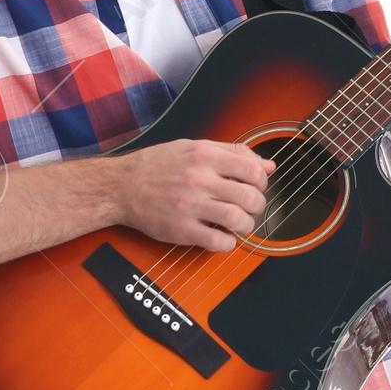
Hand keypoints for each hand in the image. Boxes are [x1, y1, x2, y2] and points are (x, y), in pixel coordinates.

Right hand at [110, 138, 274, 250]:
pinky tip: (222, 236)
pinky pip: (219, 241)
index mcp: (205, 156)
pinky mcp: (182, 229)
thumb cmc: (158, 165)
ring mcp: (190, 206)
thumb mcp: (195, 147)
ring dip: (246, 225)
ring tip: (238, 223)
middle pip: (250, 196)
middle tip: (249, 208)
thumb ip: (233, 153)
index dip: (262, 181)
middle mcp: (199, 179)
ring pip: (238, 220)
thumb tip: (269, 166)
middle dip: (258, 205)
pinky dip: (228, 242)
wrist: (122, 186)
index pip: (253, 169)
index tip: (255, 186)